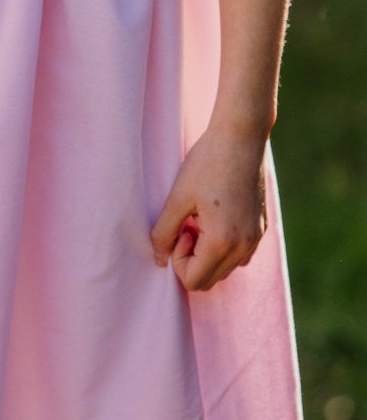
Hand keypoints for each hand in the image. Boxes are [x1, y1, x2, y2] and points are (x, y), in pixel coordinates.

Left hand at [150, 125, 267, 291]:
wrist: (241, 138)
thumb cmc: (206, 164)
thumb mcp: (178, 198)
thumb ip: (164, 232)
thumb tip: (159, 259)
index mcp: (224, 242)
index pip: (194, 281)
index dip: (178, 260)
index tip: (178, 229)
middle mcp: (245, 247)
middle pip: (211, 279)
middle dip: (191, 258)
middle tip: (186, 224)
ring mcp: (256, 239)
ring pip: (225, 268)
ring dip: (206, 252)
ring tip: (198, 218)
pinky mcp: (261, 228)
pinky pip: (239, 254)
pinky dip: (221, 245)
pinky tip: (212, 215)